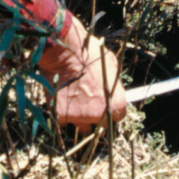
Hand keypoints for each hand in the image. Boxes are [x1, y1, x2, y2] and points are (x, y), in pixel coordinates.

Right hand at [37, 14, 126, 130]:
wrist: (65, 52)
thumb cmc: (91, 54)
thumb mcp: (111, 65)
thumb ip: (113, 84)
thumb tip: (111, 87)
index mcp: (116, 104)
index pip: (117, 117)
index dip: (111, 111)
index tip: (105, 105)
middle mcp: (100, 115)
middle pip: (100, 125)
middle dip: (95, 116)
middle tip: (88, 103)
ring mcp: (80, 117)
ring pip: (81, 126)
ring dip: (79, 118)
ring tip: (74, 103)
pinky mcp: (61, 116)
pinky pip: (63, 120)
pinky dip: (62, 113)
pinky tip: (61, 100)